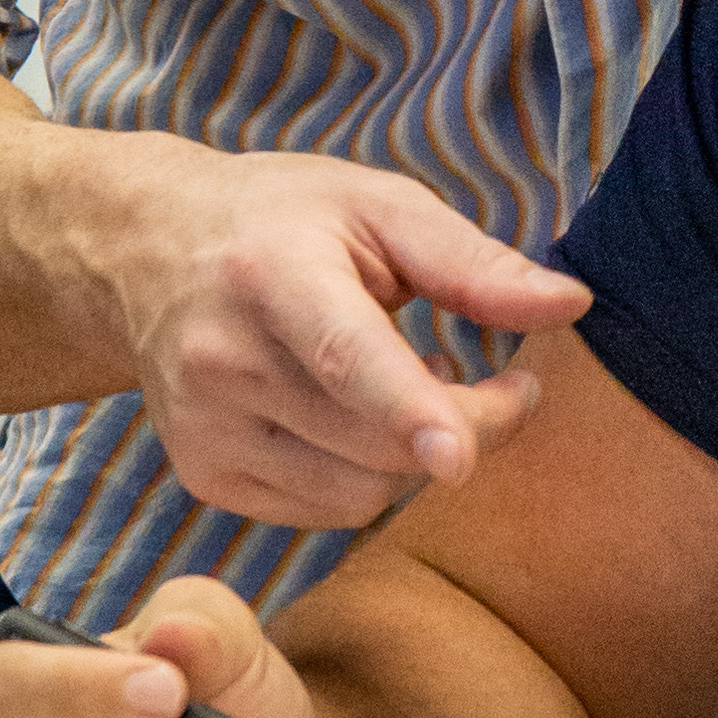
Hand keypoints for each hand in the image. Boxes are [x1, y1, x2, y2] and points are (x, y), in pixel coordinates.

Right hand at [95, 147, 588, 529]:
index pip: (343, 357)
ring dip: (415, 460)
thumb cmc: (284, 220)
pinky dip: (363, 478)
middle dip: (468, 427)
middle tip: (504, 386)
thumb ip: (472, 262)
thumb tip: (572, 305)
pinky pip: (322, 512)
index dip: (407, 409)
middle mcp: (222, 359)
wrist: (145, 253)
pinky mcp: (202, 474)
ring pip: (357, 494)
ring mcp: (204, 427)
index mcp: (270, 274)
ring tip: (413, 390)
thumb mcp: (378, 205)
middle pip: (373, 443)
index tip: (458, 457)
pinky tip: (354, 419)